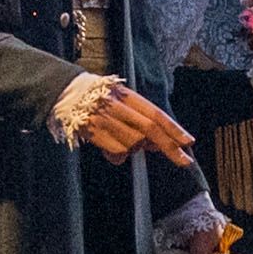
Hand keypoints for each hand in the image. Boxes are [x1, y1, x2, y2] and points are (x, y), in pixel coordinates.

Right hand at [63, 78, 194, 163]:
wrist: (63, 92)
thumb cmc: (96, 98)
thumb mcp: (120, 100)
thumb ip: (139, 119)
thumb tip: (158, 143)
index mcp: (127, 95)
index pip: (155, 114)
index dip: (174, 128)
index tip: (188, 141)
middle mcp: (117, 106)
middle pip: (150, 129)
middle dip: (170, 146)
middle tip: (184, 161)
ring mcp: (105, 119)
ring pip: (133, 143)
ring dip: (134, 149)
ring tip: (120, 141)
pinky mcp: (93, 132)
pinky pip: (116, 152)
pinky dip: (118, 155)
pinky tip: (108, 148)